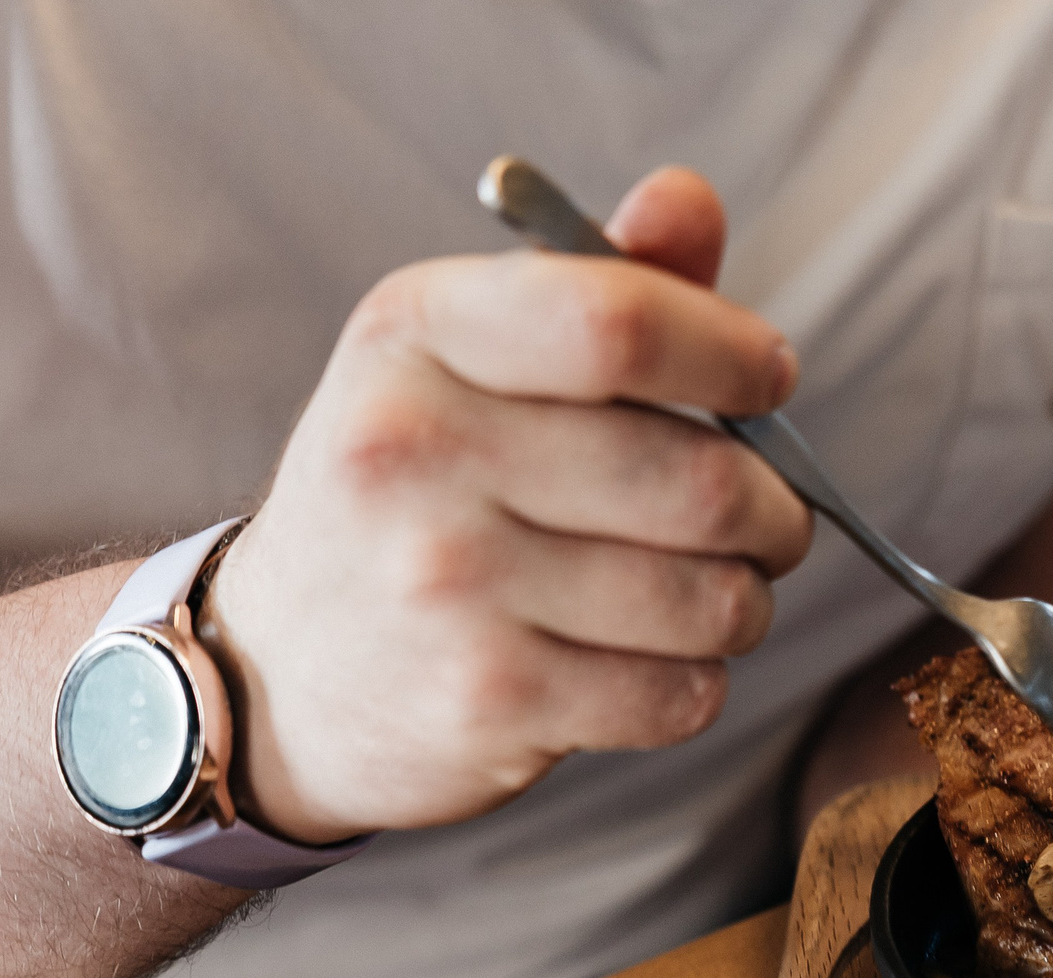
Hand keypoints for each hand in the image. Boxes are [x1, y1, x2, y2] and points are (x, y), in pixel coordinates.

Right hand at [200, 168, 811, 845]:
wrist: (279, 672)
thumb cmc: (412, 495)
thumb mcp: (468, 360)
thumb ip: (600, 286)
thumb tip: (690, 201)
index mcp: (418, 334)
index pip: (620, 324)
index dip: (730, 354)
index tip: (767, 381)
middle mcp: (416, 451)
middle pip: (697, 479)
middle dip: (773, 507)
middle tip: (769, 518)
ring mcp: (447, 586)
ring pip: (710, 597)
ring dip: (744, 601)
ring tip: (710, 592)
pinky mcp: (487, 701)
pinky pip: (682, 692)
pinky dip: (698, 681)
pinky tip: (652, 661)